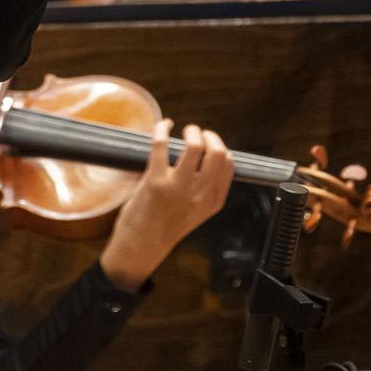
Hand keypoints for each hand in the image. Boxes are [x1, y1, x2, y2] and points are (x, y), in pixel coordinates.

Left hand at [99, 119, 233, 290]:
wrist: (142, 246)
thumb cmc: (165, 226)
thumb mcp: (196, 212)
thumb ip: (204, 189)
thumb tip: (204, 158)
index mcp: (213, 201)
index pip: (229, 166)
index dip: (221, 148)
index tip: (210, 142)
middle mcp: (200, 194)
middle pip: (218, 153)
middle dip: (209, 136)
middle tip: (198, 133)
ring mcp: (178, 187)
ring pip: (194, 146)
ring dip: (191, 132)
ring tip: (185, 131)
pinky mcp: (154, 181)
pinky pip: (161, 145)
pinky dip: (162, 129)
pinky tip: (163, 125)